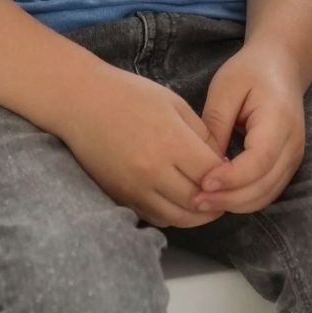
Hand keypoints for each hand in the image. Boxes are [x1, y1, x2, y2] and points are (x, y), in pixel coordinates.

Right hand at [61, 66, 226, 228]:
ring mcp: (134, 188)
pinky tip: (179, 200)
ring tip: (207, 200)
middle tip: (226, 191)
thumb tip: (221, 162)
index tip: (231, 169)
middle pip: (198, 202)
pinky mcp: (120, 197)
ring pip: (178, 218)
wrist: (80, 103)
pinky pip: (155, 217)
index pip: (212, 174)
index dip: (227, 175)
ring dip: (198, 214)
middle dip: (218, 200)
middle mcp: (152, 171)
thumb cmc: (128, 95)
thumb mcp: (173, 103)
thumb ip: (201, 134)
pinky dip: (173, 214)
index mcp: (170, 141)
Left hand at [193, 46, 306, 214]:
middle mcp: (292, 144)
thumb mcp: (225, 88)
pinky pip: (266, 191)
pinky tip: (219, 195)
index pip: (259, 161)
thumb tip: (204, 164)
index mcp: (279, 120)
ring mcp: (293, 157)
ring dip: (235, 204)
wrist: (281, 66)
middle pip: (264, 186)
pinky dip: (244, 199)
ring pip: (266, 195)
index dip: (231, 178)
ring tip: (202, 201)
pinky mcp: (286, 165)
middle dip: (229, 199)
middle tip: (194, 200)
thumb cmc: (251, 71)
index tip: (202, 183)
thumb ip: (216, 125)